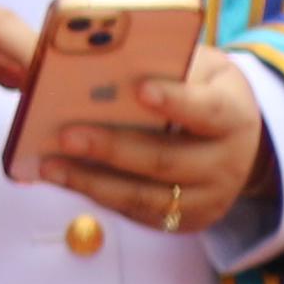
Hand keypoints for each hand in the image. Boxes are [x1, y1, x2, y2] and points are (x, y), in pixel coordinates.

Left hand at [40, 45, 268, 239]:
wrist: (233, 141)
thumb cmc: (202, 92)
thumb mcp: (199, 71)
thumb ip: (164, 67)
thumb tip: (103, 63)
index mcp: (234, 116)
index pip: (207, 110)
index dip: (175, 101)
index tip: (139, 89)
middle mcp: (227, 163)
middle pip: (165, 160)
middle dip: (112, 148)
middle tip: (66, 135)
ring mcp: (208, 198)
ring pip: (145, 195)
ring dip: (91, 181)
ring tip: (50, 166)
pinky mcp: (185, 220)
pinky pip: (136, 211)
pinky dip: (97, 195)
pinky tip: (65, 179)